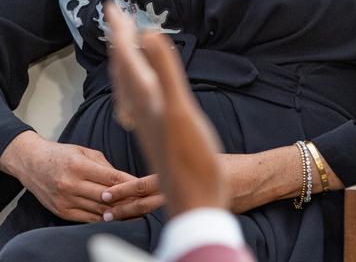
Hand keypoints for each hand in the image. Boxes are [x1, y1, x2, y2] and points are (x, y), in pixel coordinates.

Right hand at [0, 130, 137, 221]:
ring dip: (117, 211)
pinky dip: (102, 218)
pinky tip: (113, 215)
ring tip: (132, 210)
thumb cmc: (60, 155)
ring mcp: (66, 199)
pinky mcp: (62, 211)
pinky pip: (88, 218)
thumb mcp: (83, 151)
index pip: (111, 179)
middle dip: (127, 200)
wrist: (31, 163)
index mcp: (78, 165)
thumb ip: (104, 166)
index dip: (130, 185)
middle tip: (143, 201)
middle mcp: (71, 184)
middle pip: (107, 197)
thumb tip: (126, 180)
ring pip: (99, 210)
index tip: (143, 188)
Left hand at [100, 153, 286, 218]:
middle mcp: (179, 190)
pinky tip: (139, 212)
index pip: (144, 186)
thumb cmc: (228, 163)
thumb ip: (179, 150)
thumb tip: (164, 138)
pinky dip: (148, 211)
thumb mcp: (201, 150)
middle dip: (122, 208)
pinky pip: (166, 210)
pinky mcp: (193, 208)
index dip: (123, 191)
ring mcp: (185, 202)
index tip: (105, 196)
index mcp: (178, 174)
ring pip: (152, 209)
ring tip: (111, 216)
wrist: (253, 179)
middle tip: (102, 211)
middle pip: (143, 203)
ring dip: (132, 212)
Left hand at [104, 0, 226, 217]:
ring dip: (124, 60)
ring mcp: (146, 123)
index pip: (126, 56)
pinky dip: (135, 85)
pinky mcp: (154, 134)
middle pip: (122, 68)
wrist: (195, 203)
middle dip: (118, 40)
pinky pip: (136, 101)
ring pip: (127, 85)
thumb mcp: (180, 110)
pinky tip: (140, 90)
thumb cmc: (193, 161)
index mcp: (146, 99)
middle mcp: (141, 109)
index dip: (119, 29)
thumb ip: (164, 72)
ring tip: (123, 46)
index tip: (111, 5)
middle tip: (113, 15)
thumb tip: (147, 33)